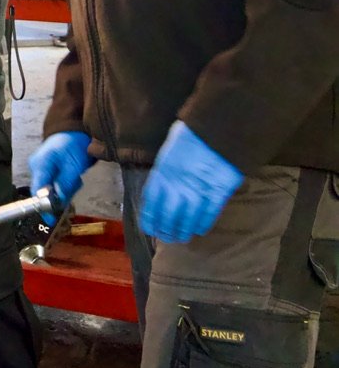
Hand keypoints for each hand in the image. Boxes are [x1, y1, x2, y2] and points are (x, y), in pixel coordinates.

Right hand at [28, 131, 94, 221]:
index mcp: (40, 164)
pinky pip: (54, 184)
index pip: (37, 190)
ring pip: (51, 189)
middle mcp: (37, 167)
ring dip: (64, 188)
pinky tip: (72, 175)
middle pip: (44, 192)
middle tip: (75, 182)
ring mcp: (41, 168)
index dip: (43, 206)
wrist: (75, 129)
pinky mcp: (46, 170)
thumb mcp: (74, 165)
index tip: (50, 220)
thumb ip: (65, 183)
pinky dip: (64, 184)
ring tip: (75, 176)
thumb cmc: (74, 144)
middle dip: (60, 194)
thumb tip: (57, 202)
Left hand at [139, 121, 243, 243]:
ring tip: (183, 236)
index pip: (151, 206)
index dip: (150, 221)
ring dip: (184, 232)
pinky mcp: (217, 195)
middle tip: (169, 237)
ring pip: (187, 222)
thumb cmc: (188, 138)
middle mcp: (176, 188)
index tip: (151, 229)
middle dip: (167, 231)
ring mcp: (197, 193)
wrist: (213, 130)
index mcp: (161, 176)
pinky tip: (199, 228)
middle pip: (168, 218)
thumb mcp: (167, 155)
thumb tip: (160, 193)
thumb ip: (164, 176)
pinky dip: (202, 225)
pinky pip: (208, 216)